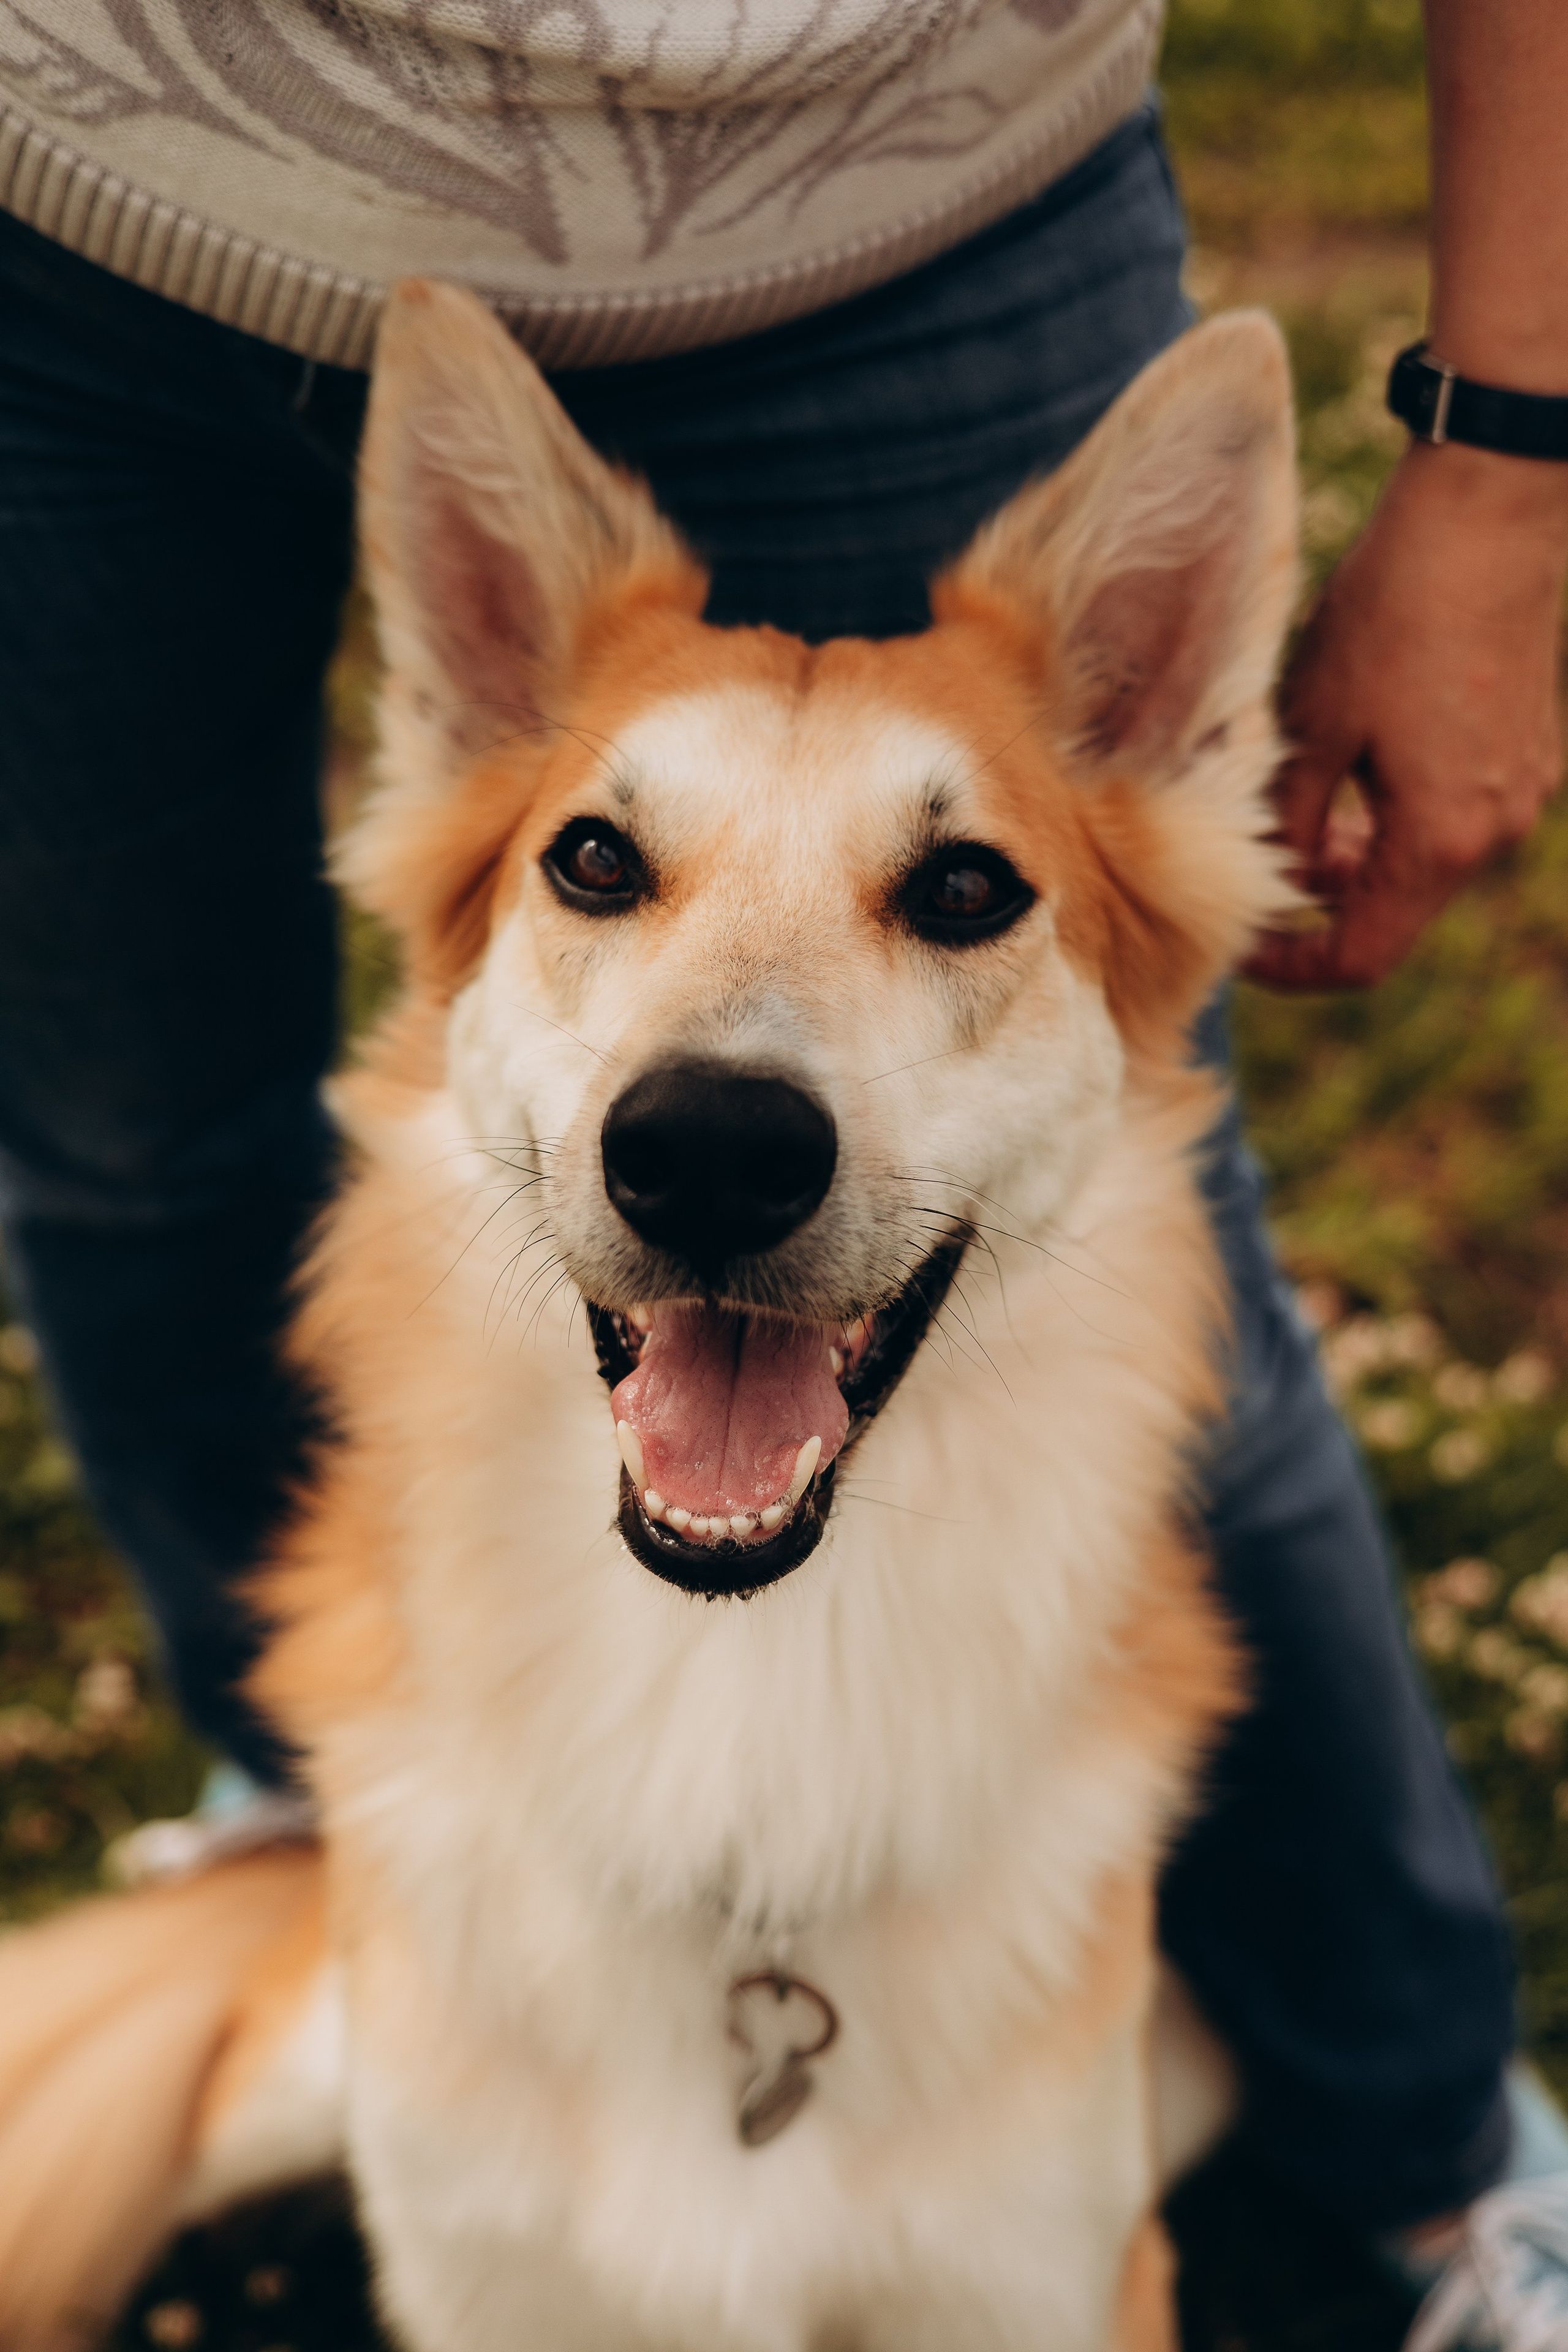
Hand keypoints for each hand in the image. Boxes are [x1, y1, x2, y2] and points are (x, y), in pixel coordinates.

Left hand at [1246, 438, 1567, 990]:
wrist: (1488, 515)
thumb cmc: (1391, 613)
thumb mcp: (1312, 726)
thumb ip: (1293, 822)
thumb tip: (1279, 880)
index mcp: (1440, 840)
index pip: (1360, 958)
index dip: (1291, 969)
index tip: (1242, 947)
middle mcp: (1495, 832)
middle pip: (1396, 916)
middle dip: (1324, 907)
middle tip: (1265, 868)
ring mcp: (1522, 792)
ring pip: (1423, 867)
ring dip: (1361, 860)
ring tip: (1305, 813)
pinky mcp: (1528, 753)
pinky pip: (1453, 818)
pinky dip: (1399, 820)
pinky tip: (1359, 768)